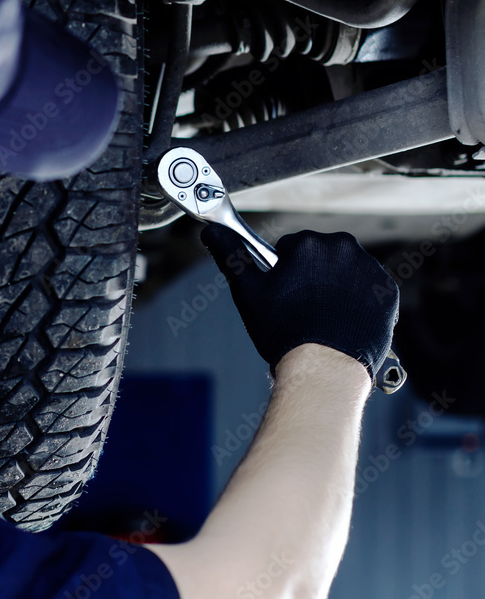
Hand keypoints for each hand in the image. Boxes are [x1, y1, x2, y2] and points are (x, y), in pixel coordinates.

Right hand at [200, 226, 399, 378]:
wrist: (325, 367)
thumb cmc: (284, 330)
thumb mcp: (247, 292)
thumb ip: (230, 255)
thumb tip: (211, 232)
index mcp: (308, 244)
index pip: (290, 248)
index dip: (282, 272)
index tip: (283, 294)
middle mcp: (343, 249)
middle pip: (319, 256)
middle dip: (310, 276)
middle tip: (300, 308)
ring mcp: (369, 270)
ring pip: (344, 271)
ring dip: (334, 287)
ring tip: (321, 318)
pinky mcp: (388, 292)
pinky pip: (367, 289)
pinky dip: (356, 302)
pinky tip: (342, 322)